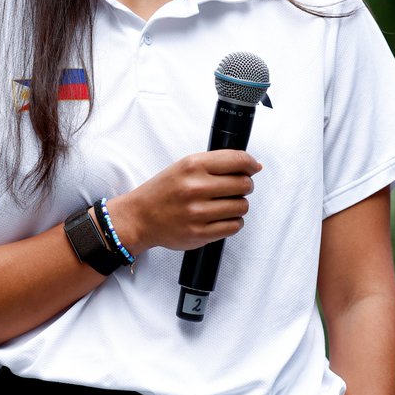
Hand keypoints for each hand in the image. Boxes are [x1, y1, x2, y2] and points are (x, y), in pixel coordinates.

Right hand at [107, 149, 261, 254]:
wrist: (140, 217)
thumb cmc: (164, 191)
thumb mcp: (184, 166)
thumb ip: (216, 163)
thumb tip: (253, 166)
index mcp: (192, 166)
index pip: (238, 160)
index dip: (251, 164)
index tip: (253, 168)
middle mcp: (195, 188)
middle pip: (244, 184)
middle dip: (245, 186)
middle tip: (235, 188)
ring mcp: (197, 212)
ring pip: (242, 207)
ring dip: (238, 205)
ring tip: (224, 204)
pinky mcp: (200, 233)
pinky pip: (234, 226)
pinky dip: (233, 222)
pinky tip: (221, 218)